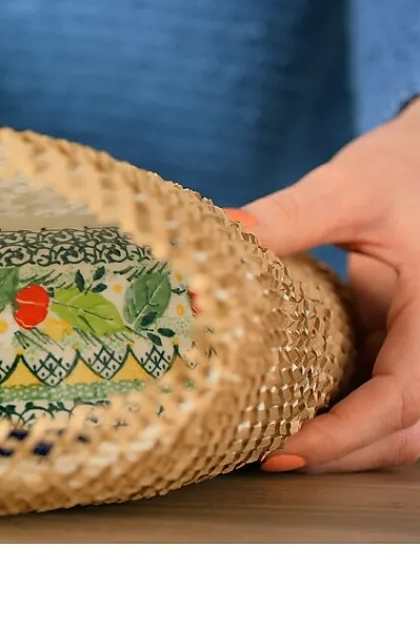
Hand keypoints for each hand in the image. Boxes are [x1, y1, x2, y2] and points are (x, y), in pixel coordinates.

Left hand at [231, 98, 419, 472]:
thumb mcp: (351, 187)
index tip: (284, 450)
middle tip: (266, 458)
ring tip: (272, 444)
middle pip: (404, 431)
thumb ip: (290, 215)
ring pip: (398, 423)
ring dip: (344, 442)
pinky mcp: (401, 338)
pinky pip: (381, 393)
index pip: (403, 399)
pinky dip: (342, 412)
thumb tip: (222, 233)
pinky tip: (289, 409)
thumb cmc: (408, 165)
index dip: (346, 435)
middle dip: (341, 454)